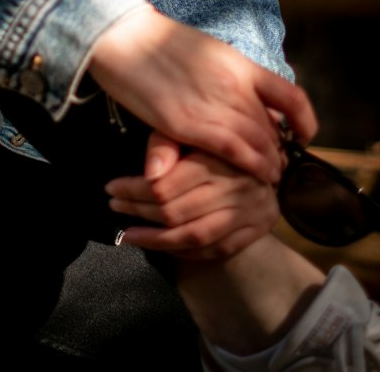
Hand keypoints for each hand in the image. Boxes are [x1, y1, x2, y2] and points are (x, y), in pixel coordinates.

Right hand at [87, 5, 315, 184]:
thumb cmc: (157, 42)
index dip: (304, 121)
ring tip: (269, 176)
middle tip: (277, 165)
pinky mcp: (187, 124)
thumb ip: (228, 78)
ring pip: (259, 143)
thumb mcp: (205, 52)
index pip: (290, 96)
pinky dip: (251, 166)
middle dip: (279, 150)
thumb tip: (247, 98)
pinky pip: (233, 152)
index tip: (302, 136)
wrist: (121, 35)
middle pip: (272, 127)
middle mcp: (234, 85)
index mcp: (239, 64)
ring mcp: (212, 105)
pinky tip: (257, 175)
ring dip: (269, 164)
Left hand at [103, 131, 280, 258]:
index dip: (133, 190)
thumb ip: (164, 144)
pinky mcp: (255, 231)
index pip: (166, 186)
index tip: (112, 188)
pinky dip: (183, 252)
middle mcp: (235, 188)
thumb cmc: (216, 139)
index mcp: (217, 159)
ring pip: (193, 236)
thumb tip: (147, 175)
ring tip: (128, 234)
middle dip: (138, 212)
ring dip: (155, 240)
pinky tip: (160, 244)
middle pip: (175, 212)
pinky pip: (213, 250)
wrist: (268, 154)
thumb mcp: (189, 128)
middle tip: (115, 206)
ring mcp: (248, 213)